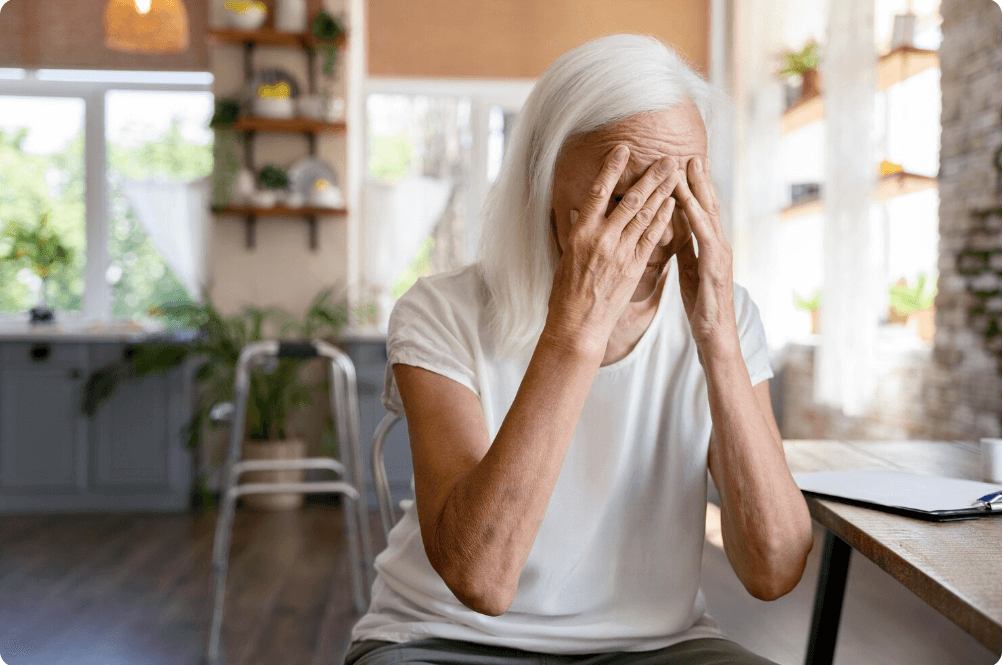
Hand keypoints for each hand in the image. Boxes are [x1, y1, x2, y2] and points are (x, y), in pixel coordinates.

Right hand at [545, 145, 678, 355]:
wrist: (578, 323)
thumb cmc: (566, 291)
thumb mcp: (565, 255)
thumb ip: (575, 230)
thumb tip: (577, 210)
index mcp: (581, 233)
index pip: (598, 193)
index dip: (612, 169)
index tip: (623, 149)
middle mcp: (601, 239)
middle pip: (629, 200)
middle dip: (649, 176)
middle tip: (666, 157)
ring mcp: (620, 252)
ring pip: (644, 215)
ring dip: (662, 191)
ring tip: (674, 173)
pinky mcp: (634, 266)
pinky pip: (652, 238)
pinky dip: (663, 218)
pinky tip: (672, 203)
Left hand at [672, 156, 739, 353]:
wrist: (715, 333)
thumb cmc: (701, 303)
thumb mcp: (689, 269)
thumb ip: (685, 247)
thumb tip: (673, 227)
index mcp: (710, 246)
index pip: (702, 212)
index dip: (696, 189)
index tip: (687, 166)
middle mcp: (718, 244)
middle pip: (708, 205)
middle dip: (701, 180)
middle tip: (693, 154)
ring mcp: (719, 253)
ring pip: (708, 214)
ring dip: (699, 188)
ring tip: (690, 165)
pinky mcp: (715, 265)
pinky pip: (703, 234)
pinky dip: (694, 214)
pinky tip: (686, 199)